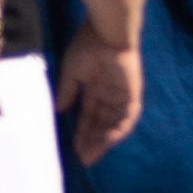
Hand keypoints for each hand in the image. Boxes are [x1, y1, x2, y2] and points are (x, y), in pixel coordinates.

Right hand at [57, 36, 142, 163]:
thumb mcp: (72, 73)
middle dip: (92, 141)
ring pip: (113, 124)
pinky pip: (127, 118)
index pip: (89, 115)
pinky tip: (107, 142)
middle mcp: (108, 94)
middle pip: (101, 123)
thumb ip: (68, 92)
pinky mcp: (132, 94)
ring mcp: (121, 95)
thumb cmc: (87, 47)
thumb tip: (60, 110)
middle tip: (83, 159)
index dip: (82, 131)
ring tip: (91, 154)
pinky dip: (118, 130)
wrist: (106, 33)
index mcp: (94, 87)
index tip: (74, 148)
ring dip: (103, 140)